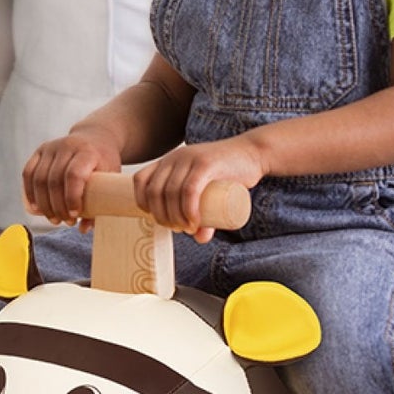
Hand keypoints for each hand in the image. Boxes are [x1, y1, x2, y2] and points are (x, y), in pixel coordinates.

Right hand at [23, 130, 118, 228]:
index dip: (71, 198)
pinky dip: (29, 193)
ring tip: (53, 218)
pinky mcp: (40, 151)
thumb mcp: (110, 178)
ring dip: (43, 204)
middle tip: (65, 221)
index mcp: (87, 152)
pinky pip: (28, 173)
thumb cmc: (104, 163)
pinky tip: (35, 208)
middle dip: (57, 207)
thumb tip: (83, 229)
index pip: (74, 175)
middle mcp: (67, 146)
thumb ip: (101, 203)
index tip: (74, 215)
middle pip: (54, 181)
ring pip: (39, 179)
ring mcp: (51, 147)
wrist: (96, 137)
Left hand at [133, 136, 265, 241]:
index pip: (140, 181)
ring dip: (175, 217)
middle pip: (154, 192)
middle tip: (179, 229)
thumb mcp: (209, 194)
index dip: (143, 204)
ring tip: (188, 228)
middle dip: (162, 217)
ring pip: (170, 192)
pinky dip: (188, 209)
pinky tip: (193, 221)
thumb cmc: (229, 175)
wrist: (253, 154)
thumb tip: (199, 238)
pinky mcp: (206, 164)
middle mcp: (174, 157)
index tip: (159, 219)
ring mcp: (190, 158)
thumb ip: (203, 214)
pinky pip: (189, 189)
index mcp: (168, 161)